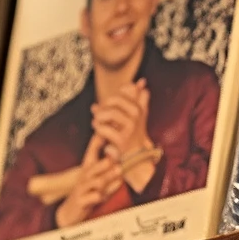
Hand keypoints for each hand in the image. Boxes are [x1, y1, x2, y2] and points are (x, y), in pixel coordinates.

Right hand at [55, 128, 126, 228]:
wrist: (70, 213)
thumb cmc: (87, 194)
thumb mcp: (97, 181)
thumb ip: (109, 171)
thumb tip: (121, 159)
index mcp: (88, 168)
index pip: (92, 151)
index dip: (98, 139)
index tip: (105, 129)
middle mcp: (84, 176)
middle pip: (94, 165)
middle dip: (106, 159)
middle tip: (118, 153)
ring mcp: (82, 189)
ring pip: (96, 181)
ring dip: (108, 176)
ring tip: (118, 171)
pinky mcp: (81, 201)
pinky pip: (92, 198)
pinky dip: (99, 197)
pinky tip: (104, 195)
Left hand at [91, 77, 155, 192]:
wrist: (135, 158)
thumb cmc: (133, 136)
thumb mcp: (139, 116)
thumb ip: (139, 98)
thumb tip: (142, 81)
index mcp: (139, 107)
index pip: (123, 91)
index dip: (111, 97)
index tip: (106, 106)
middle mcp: (136, 115)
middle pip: (115, 100)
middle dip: (104, 105)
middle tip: (98, 113)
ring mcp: (130, 127)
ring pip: (111, 113)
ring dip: (100, 116)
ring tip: (96, 121)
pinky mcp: (122, 139)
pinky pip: (105, 129)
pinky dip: (98, 129)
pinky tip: (97, 129)